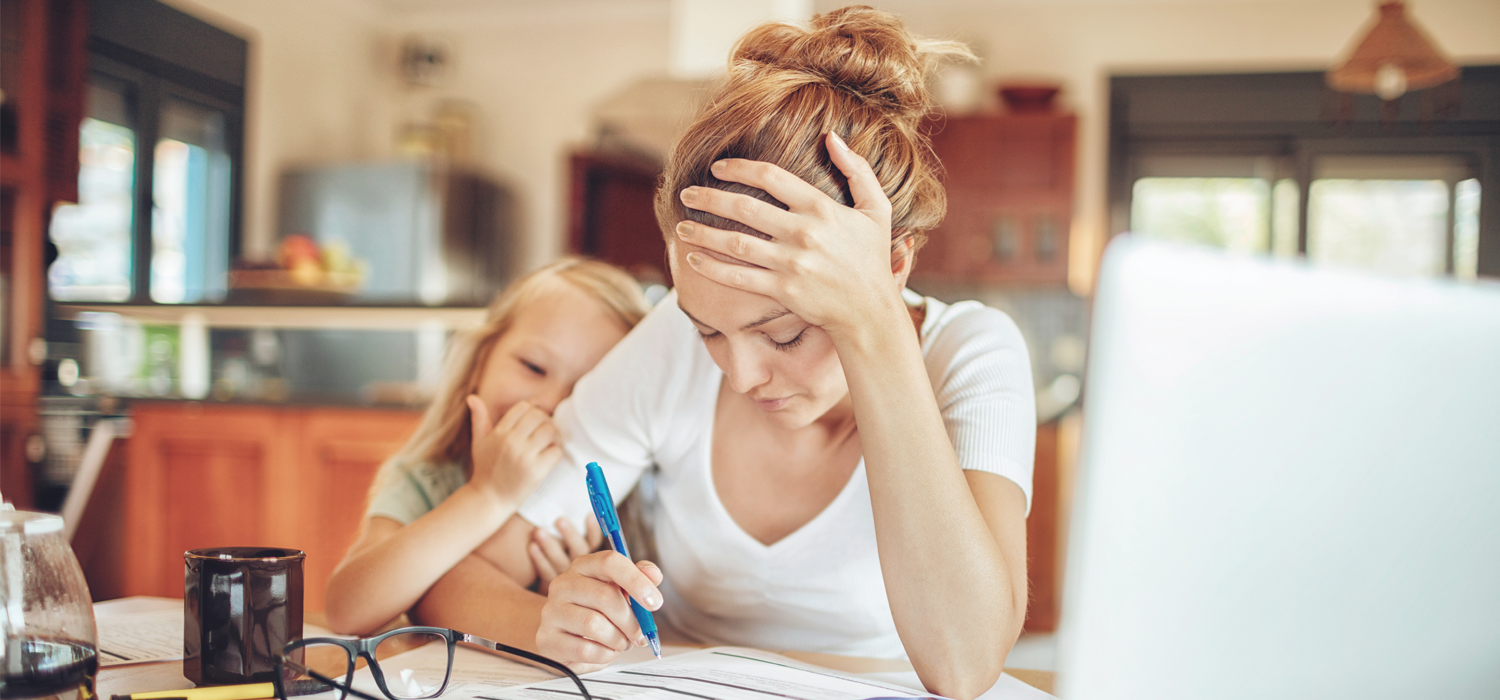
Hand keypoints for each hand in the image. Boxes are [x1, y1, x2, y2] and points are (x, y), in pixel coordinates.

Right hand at [466, 396, 561, 508]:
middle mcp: (511, 441)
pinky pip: (556, 452)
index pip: (524, 407)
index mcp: (499, 432)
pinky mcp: (536, 471)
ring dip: (554, 436)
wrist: (488, 499)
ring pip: (550, 431)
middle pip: (539, 416)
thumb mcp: (478, 442)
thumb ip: (479, 419)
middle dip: (546, 422)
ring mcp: (524, 456)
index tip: (535, 423)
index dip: (533, 411)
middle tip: (546, 433)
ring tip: (550, 443)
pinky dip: (556, 453)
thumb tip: (472, 397)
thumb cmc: (485, 470)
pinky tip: (550, 457)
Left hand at [529, 517, 604, 595]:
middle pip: (579, 552)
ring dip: (550, 545)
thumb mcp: (581, 554)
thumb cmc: (573, 571)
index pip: (597, 543)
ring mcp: (568, 581)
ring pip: (561, 563)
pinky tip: (532, 547)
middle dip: (569, 535)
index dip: (593, 530)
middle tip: (559, 520)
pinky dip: (540, 560)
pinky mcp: (554, 589)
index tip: (589, 515)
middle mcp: (584, 572)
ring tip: (539, 531)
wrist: (565, 611)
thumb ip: (585, 541)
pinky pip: (547, 573)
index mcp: (596, 562)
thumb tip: (589, 513)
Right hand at [537, 551, 663, 672]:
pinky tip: (606, 650)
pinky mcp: (547, 639)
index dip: (636, 581)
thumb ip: (639, 578)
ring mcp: (551, 611)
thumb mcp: (620, 590)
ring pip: (595, 625)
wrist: (564, 634)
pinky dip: (605, 654)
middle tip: (640, 634)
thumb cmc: (597, 610)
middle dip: (632, 621)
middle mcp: (563, 584)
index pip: (610, 562)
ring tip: (622, 642)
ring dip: (618, 639)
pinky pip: (585, 649)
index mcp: (584, 566)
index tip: (655, 602)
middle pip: (605, 597)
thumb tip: (653, 574)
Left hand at [674, 131, 906, 338]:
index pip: (771, 177)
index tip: (717, 167)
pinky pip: (738, 277)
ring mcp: (791, 263)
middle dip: (709, 197)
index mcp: (822, 208)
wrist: (870, 311)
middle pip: (745, 207)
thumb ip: (857, 170)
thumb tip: (831, 137)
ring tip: (681, 226)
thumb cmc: (871, 258)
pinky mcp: (782, 290)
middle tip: (687, 193)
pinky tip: (693, 258)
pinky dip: (712, 268)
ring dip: (703, 233)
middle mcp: (803, 232)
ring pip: (735, 242)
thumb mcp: (877, 209)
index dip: (739, 168)